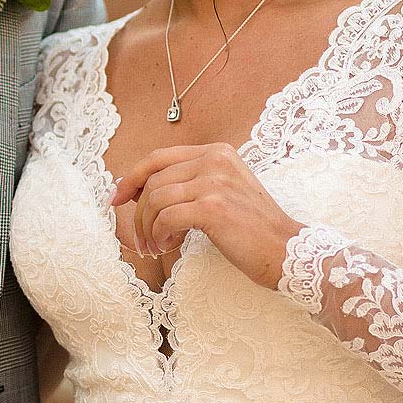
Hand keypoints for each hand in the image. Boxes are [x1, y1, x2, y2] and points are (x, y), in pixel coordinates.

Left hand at [110, 144, 301, 287]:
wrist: (287, 250)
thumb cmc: (250, 228)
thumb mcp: (221, 191)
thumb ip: (188, 183)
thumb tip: (138, 190)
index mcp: (216, 152)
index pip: (158, 158)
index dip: (131, 178)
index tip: (116, 199)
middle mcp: (215, 160)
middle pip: (152, 180)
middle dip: (138, 213)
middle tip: (141, 240)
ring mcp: (215, 182)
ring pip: (155, 200)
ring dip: (147, 228)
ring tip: (156, 246)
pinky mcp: (212, 208)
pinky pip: (165, 218)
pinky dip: (159, 235)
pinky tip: (169, 246)